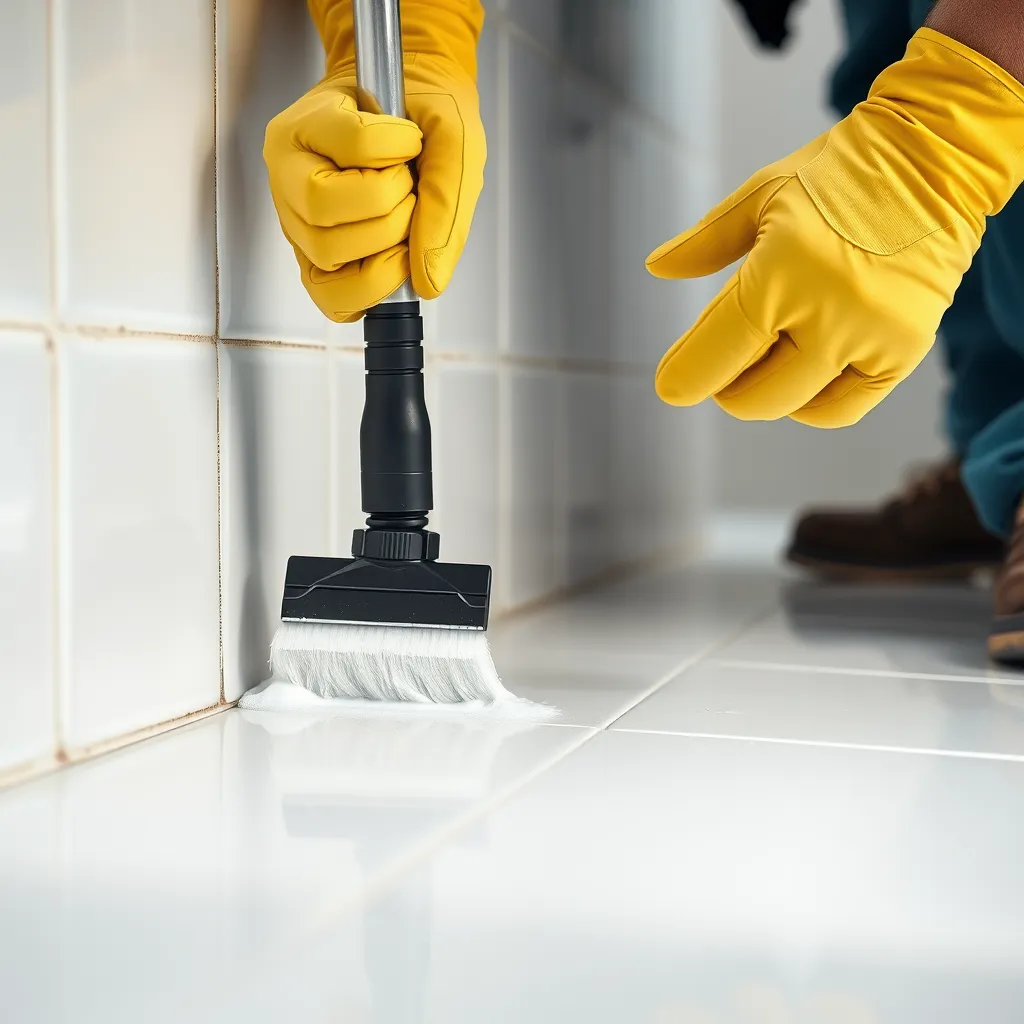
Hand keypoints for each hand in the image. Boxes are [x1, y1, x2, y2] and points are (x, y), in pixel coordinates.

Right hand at [263, 2, 484, 321]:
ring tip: (403, 221)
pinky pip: (332, 299)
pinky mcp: (312, 260)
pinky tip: (393, 261)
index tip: (411, 141)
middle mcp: (289, 172)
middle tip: (409, 190)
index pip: (351, 143)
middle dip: (388, 209)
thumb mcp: (452, 131)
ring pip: (326, 255)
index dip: (396, 149)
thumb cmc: (421, 114)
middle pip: (323, 207)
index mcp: (309, 123)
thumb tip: (428, 278)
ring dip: (384, 248)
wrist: (410, 108)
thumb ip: (447, 194)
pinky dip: (372, 289)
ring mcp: (296, 220)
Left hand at [647, 28, 1023, 427]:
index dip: (684, 377)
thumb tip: (656, 268)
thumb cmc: (837, 175)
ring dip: (765, 392)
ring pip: (792, 405)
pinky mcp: (904, 350)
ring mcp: (871, 335)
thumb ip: (705, 241)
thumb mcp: (761, 195)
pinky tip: (801, 371)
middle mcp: (829, 310)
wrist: (935, 159)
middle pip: (750, 396)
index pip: (716, 352)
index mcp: (782, 269)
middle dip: (724, 385)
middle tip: (723, 363)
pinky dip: (812, 402)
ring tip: (764, 357)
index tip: (671, 386)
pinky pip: (841, 408)